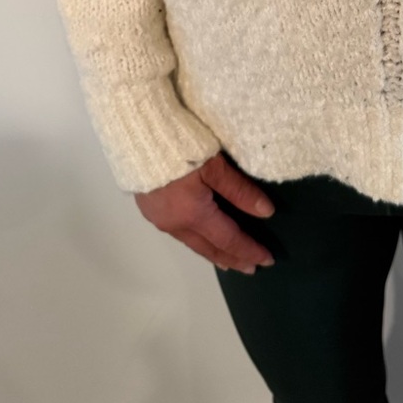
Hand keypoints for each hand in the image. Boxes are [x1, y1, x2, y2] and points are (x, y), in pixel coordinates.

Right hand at [134, 153, 276, 274]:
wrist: (135, 135)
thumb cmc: (179, 146)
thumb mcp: (214, 165)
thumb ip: (239, 190)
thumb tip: (266, 212)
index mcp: (193, 215)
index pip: (228, 239)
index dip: (249, 250)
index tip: (267, 259)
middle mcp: (175, 224)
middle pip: (209, 248)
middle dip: (232, 258)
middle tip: (250, 268)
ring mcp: (159, 218)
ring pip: (191, 242)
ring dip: (212, 251)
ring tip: (227, 259)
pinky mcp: (149, 208)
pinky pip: (178, 233)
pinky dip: (196, 240)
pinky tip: (200, 237)